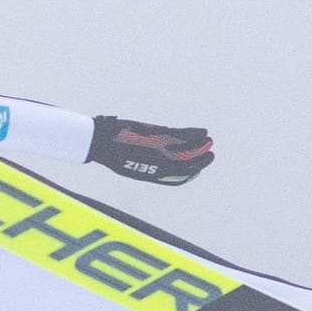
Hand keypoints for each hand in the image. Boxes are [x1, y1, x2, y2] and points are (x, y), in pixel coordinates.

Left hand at [87, 116, 214, 184]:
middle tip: (210, 156)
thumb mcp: (129, 165)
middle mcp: (158, 165)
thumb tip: (155, 162)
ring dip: (201, 146)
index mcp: (151, 175)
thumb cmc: (111, 153)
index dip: (190, 175)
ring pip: (187, 150)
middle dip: (200, 161)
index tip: (198, 170)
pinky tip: (203, 131)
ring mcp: (159, 150)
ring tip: (210, 141)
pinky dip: (194, 133)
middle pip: (186, 165)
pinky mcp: (158, 136)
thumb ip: (146, 165)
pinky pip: (181, 136)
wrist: (101, 142)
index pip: (176, 178)